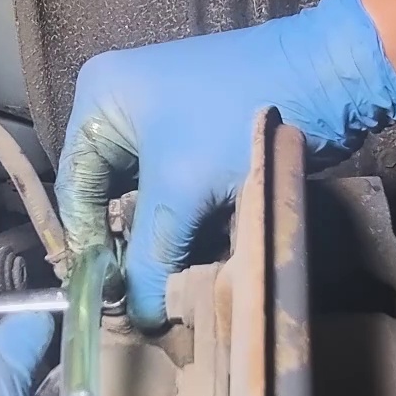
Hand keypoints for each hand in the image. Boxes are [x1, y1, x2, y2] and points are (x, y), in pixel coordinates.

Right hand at [56, 0, 395, 327]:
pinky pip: (175, 187)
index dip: (86, 244)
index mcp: (100, 97)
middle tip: (133, 297)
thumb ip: (150, 257)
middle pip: (107, 191)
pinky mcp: (197, 131)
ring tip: (160, 283)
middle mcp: (121, 101)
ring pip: (145, 194)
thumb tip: (139, 318)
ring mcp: (161, 114)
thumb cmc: (236, 120)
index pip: (73, 184)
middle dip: (124, 243)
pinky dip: (182, 220)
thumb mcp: (182, 192)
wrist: (322, 77)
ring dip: (156, 237)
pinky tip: (189, 253)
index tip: (103, 296)